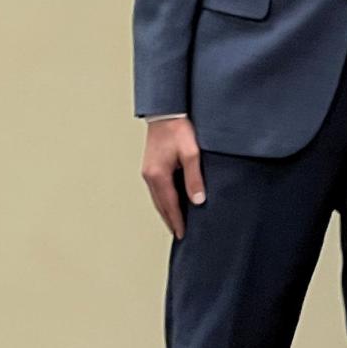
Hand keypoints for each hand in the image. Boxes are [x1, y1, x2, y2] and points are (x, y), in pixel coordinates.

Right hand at [140, 117, 204, 238]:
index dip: (177, 221)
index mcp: (158, 176)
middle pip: (161, 205)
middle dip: (171, 220)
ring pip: (158, 198)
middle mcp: (150, 176)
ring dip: (167, 211)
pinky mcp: (151, 166)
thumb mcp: (192, 153)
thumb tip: (198, 200)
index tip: (183, 235)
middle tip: (180, 234)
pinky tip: (172, 201)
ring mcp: (148, 171)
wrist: (166, 112)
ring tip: (177, 222)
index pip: (169, 206)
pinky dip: (165, 199)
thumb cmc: (179, 129)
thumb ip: (194, 178)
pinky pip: (158, 189)